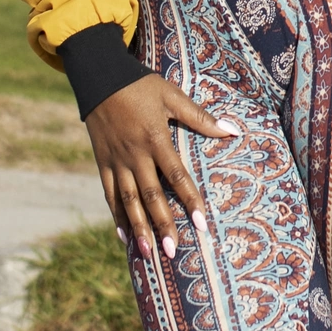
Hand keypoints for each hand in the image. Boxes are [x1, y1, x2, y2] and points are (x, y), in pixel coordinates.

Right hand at [83, 72, 222, 258]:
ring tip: (148, 252)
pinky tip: (124, 237)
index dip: (190, 200)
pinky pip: (108, 193)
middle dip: (162, 224)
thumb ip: (200, 117)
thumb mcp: (172, 96)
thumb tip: (232, 131)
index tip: (201, 224)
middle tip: (173, 251)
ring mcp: (116, 160)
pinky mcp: (102, 163)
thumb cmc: (141, 86)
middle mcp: (135, 154)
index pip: (176, 175)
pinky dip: (116, 215)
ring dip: (138, 227)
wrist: (99, 77)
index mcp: (156, 139)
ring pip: (127, 200)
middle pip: (150, 195)